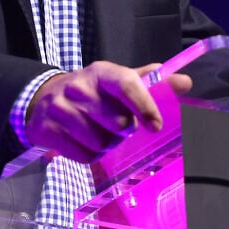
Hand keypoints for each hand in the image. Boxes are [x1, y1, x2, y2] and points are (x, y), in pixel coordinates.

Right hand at [24, 61, 191, 162]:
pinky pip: (84, 156)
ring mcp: (61, 108)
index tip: (156, 126)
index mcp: (102, 72)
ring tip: (96, 131)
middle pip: (118, 123)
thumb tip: (185, 83)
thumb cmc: (92, 93)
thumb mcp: (117, 82)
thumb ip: (152, 83)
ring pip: (101, 143)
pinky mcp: (48, 131)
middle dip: (122, 131)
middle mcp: (79, 86)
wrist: (43, 100)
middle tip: (114, 124)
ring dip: (105, 144)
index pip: (127, 84)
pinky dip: (89, 154)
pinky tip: (82, 141)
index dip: (145, 106)